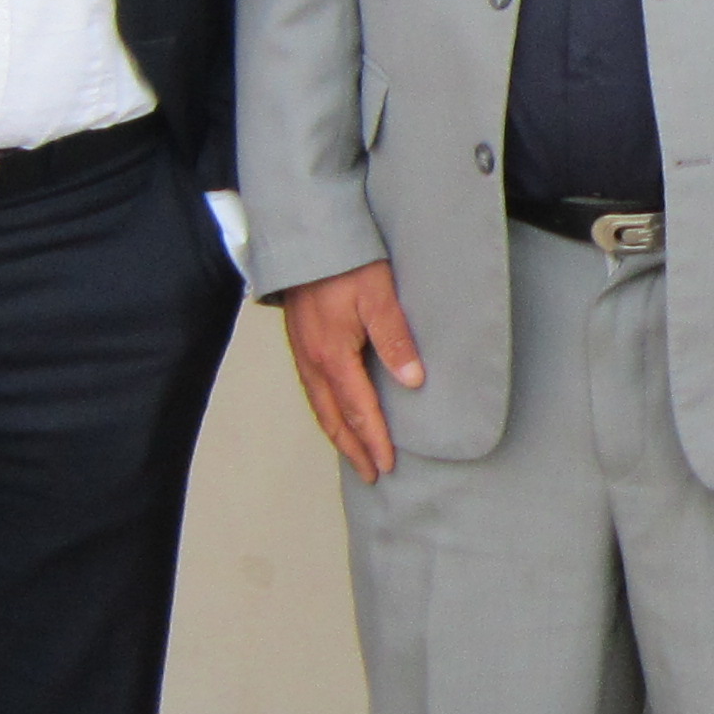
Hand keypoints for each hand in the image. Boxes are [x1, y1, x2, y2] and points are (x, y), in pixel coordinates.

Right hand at [277, 261, 424, 481]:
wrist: (307, 239)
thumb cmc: (346, 263)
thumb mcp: (378, 296)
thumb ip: (395, 338)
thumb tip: (413, 381)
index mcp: (333, 355)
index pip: (358, 409)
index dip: (373, 439)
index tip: (386, 464)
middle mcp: (313, 361)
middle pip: (333, 417)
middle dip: (353, 448)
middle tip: (371, 474)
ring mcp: (303, 353)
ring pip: (320, 405)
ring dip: (338, 433)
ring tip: (355, 453)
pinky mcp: (301, 342)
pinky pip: (313, 389)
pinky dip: (326, 410)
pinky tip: (336, 412)